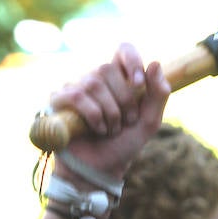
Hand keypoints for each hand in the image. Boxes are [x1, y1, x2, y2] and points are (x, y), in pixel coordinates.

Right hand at [49, 43, 170, 181]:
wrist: (102, 169)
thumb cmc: (124, 145)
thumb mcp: (149, 122)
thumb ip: (158, 94)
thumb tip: (155, 63)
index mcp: (118, 78)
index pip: (123, 50)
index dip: (131, 60)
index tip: (138, 83)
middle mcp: (95, 78)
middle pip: (107, 68)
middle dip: (123, 100)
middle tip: (125, 122)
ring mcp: (75, 87)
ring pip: (93, 83)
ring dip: (109, 112)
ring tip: (110, 131)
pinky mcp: (59, 100)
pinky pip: (77, 96)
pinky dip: (93, 115)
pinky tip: (97, 129)